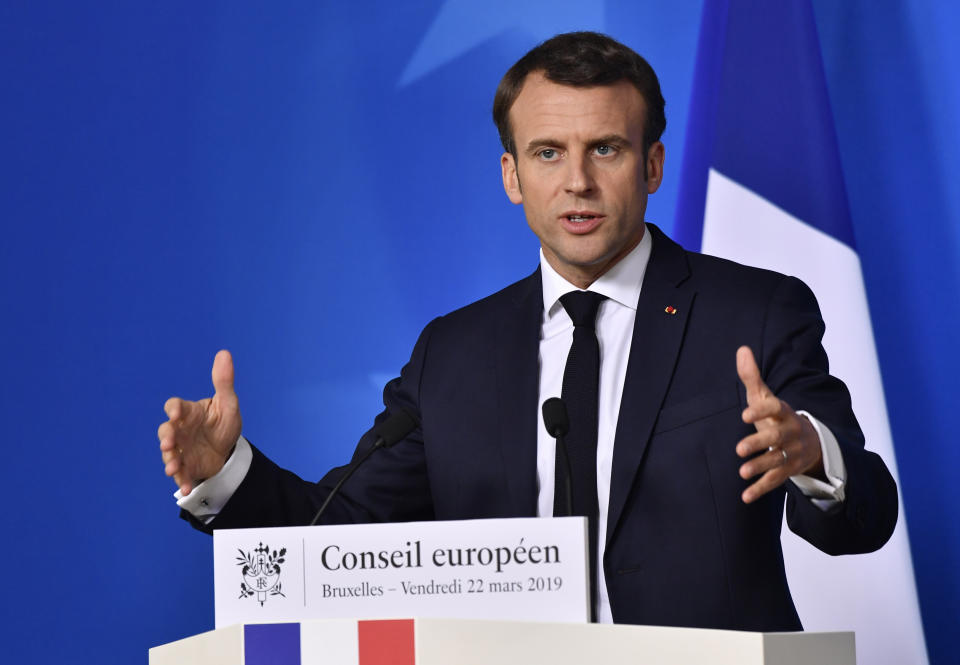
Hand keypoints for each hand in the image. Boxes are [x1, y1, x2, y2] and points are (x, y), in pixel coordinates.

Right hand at [158, 350, 242, 495]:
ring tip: (173, 468)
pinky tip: (187, 488)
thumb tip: (224, 353)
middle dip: (166, 438)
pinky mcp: (186, 466)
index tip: (176, 414)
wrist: (228, 450)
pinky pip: (181, 474)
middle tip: (169, 444)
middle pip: (166, 431)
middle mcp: (180, 430)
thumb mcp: (228, 404)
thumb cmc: (223, 422)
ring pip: (169, 454)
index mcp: (189, 412)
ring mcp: (181, 449)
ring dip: (169, 460)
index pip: (175, 407)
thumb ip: (223, 382)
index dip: (173, 410)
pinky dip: (182, 481)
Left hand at [735, 346, 823, 503]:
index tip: (744, 414)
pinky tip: (745, 497)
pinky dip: (760, 489)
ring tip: (742, 472)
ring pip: (777, 461)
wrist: (810, 442)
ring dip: (760, 467)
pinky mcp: (788, 471)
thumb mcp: (765, 397)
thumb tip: (741, 349)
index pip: (775, 408)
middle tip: (738, 449)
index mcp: (784, 413)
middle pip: (776, 438)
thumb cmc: (777, 416)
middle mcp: (790, 433)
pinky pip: (775, 481)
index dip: (761, 411)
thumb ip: (752, 376)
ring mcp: (791, 453)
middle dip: (759, 443)